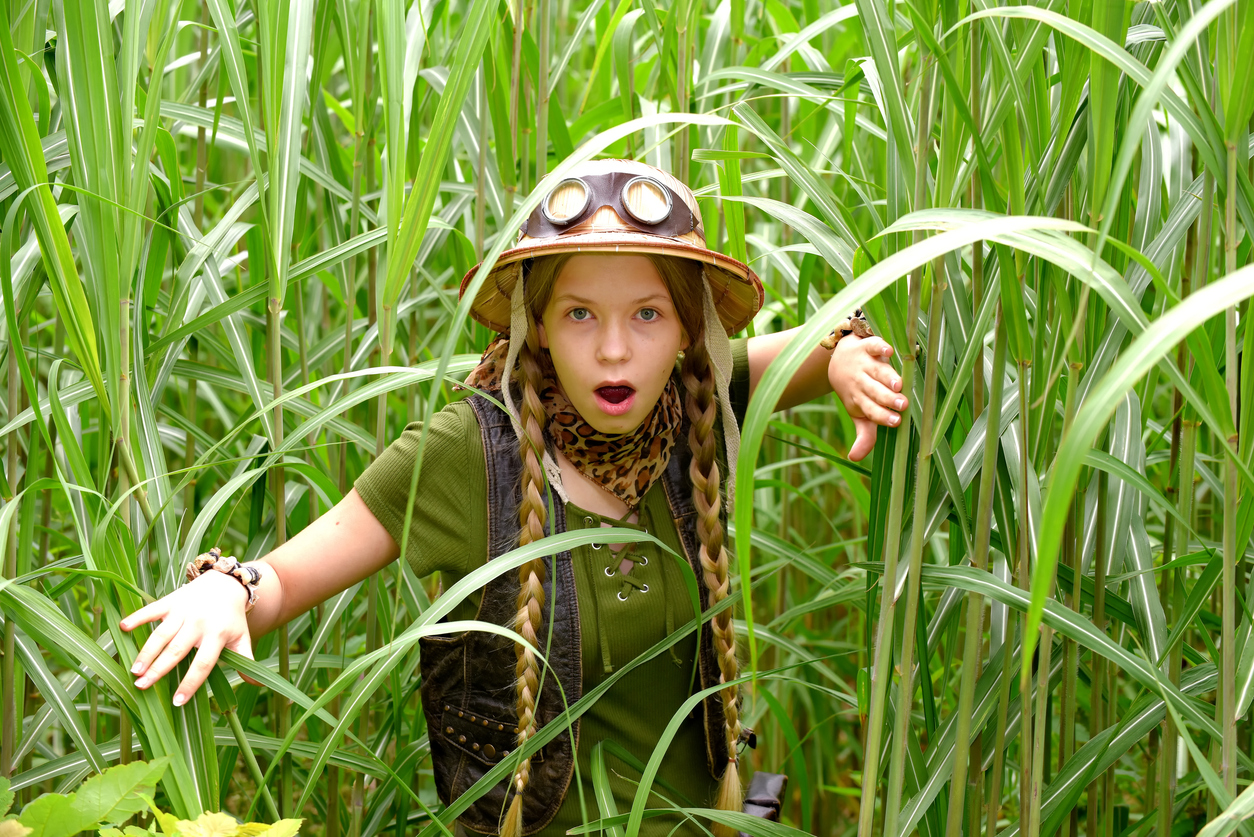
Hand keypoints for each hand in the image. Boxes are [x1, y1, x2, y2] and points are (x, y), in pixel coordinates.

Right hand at [120, 569, 257, 704]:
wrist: (227, 583)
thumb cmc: (231, 617)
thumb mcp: (241, 637)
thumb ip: (246, 660)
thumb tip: (257, 684)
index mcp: (217, 636)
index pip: (203, 664)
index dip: (190, 683)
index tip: (177, 702)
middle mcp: (200, 624)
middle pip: (177, 650)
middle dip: (159, 670)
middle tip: (141, 687)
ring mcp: (184, 611)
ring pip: (162, 634)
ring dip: (146, 652)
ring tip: (134, 670)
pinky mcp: (172, 600)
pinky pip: (153, 609)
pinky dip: (138, 617)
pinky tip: (123, 627)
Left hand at [828, 334, 907, 461]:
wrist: (837, 361)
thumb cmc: (856, 392)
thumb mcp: (858, 413)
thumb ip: (864, 435)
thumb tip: (854, 458)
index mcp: (859, 400)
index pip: (870, 410)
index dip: (882, 416)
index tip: (896, 422)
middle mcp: (860, 382)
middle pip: (874, 391)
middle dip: (887, 399)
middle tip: (902, 404)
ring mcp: (864, 363)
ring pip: (876, 371)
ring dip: (886, 377)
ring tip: (898, 384)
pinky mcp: (867, 346)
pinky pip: (873, 345)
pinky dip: (879, 347)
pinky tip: (888, 351)